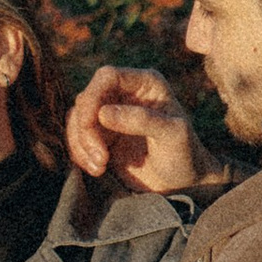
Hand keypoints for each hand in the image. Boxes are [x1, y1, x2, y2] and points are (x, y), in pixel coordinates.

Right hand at [66, 63, 208, 193]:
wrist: (183, 185)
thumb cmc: (185, 155)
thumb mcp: (172, 135)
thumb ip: (141, 120)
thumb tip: (103, 113)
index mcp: (145, 83)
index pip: (107, 77)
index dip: (92, 97)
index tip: (89, 125)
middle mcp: (125, 94)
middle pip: (86, 99)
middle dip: (85, 130)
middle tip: (101, 159)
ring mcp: (111, 115)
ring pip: (77, 119)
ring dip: (81, 145)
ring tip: (100, 167)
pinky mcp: (102, 136)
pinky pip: (77, 137)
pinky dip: (79, 153)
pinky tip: (97, 170)